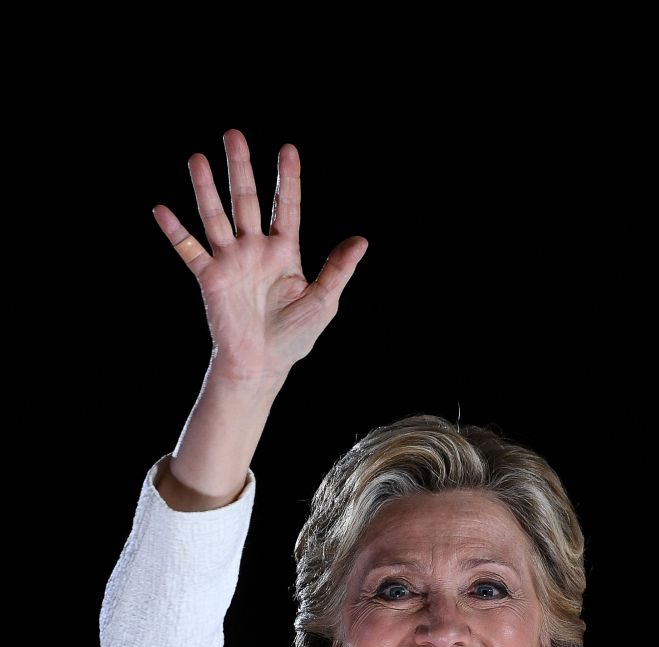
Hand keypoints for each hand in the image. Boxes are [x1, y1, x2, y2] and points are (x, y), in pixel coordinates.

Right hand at [153, 129, 367, 388]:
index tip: (287, 149)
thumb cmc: (294, 337)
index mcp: (283, 252)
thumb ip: (338, 269)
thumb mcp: (323, 301)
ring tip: (198, 159)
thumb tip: (361, 241)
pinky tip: (162, 210)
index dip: (287, 179)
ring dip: (206, 189)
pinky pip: (190, 251)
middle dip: (241, 168)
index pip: (285, 207)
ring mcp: (230, 261)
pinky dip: (176, 232)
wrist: (262, 364)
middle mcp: (254, 250)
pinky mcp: (210, 278)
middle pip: (246, 201)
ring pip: (216, 217)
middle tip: (234, 134)